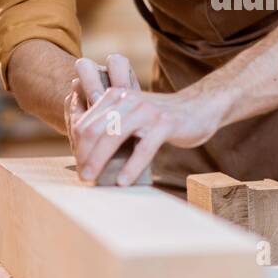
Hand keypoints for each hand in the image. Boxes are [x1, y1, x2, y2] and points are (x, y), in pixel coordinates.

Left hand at [66, 54, 228, 186]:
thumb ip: (110, 127)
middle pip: (94, 129)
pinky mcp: (165, 123)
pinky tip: (123, 181)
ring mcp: (147, 111)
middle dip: (84, 155)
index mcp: (115, 96)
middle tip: (82, 177)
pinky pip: (143, 148)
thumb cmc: (161, 119)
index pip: (86, 123)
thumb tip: (84, 155)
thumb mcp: (132, 116)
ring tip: (93, 179)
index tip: (78, 167)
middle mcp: (128, 100)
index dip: (77, 147)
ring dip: (100, 161)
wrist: (199, 108)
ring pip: (114, 136)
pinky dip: (131, 167)